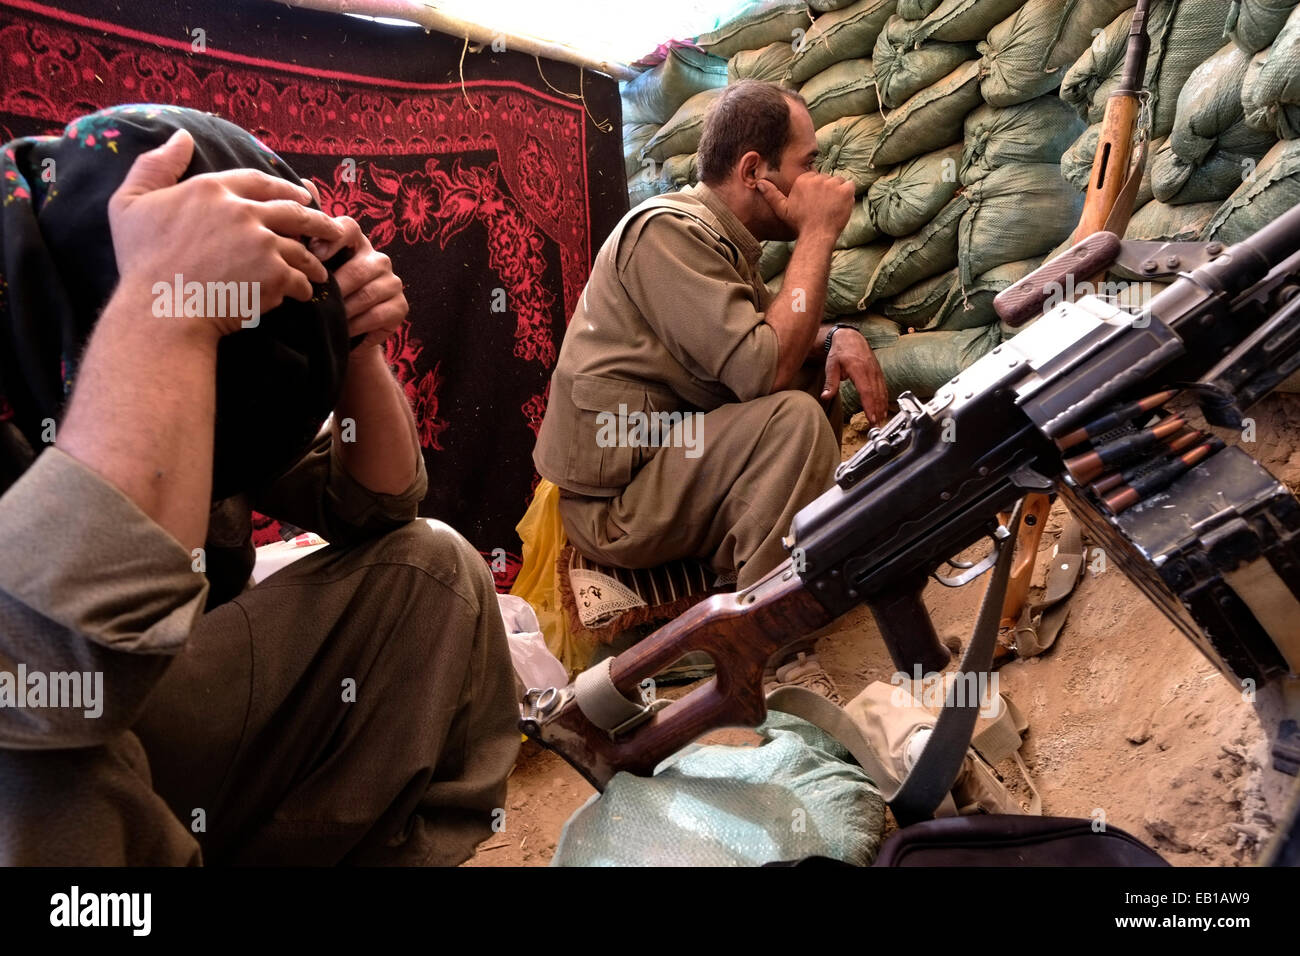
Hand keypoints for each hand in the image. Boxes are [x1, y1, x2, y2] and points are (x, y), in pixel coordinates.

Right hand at [108, 129, 343, 337]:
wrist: (161, 311)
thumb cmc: (141, 262)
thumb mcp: (130, 203)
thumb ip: (156, 166)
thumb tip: (182, 136)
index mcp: (212, 189)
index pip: (259, 181)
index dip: (285, 187)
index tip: (302, 195)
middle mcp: (243, 211)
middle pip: (293, 211)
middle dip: (317, 220)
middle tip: (331, 229)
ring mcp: (263, 243)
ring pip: (301, 248)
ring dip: (313, 261)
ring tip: (319, 271)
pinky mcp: (276, 274)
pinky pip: (300, 279)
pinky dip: (304, 287)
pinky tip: (303, 293)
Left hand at [303, 207, 407, 352]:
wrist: (341, 331)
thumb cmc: (322, 293)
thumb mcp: (309, 263)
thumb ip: (307, 228)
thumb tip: (306, 183)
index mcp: (354, 242)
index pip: (349, 228)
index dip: (333, 239)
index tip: (316, 256)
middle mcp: (377, 257)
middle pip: (361, 267)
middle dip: (337, 287)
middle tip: (317, 300)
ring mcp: (392, 282)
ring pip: (370, 293)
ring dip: (346, 309)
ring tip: (329, 319)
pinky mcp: (400, 306)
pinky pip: (381, 313)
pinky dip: (360, 324)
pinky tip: (345, 330)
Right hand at [756, 171, 854, 240]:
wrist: (816, 236)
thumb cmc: (800, 224)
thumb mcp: (782, 209)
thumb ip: (771, 194)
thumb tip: (758, 182)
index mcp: (803, 180)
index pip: (816, 178)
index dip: (818, 191)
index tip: (816, 204)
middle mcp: (817, 179)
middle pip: (828, 179)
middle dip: (828, 191)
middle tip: (824, 208)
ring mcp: (832, 184)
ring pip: (839, 182)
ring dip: (838, 193)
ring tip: (832, 208)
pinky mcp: (845, 190)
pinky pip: (850, 186)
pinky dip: (848, 195)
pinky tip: (841, 206)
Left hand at [823, 327, 887, 425]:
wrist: (850, 337)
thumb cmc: (840, 351)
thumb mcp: (831, 365)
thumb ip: (831, 382)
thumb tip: (826, 396)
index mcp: (859, 369)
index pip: (866, 391)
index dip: (870, 406)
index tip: (871, 418)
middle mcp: (870, 371)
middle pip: (876, 394)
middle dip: (877, 411)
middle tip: (876, 426)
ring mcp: (876, 371)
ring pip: (881, 392)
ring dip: (882, 407)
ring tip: (880, 421)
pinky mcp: (878, 372)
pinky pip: (883, 387)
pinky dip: (884, 399)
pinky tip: (882, 408)